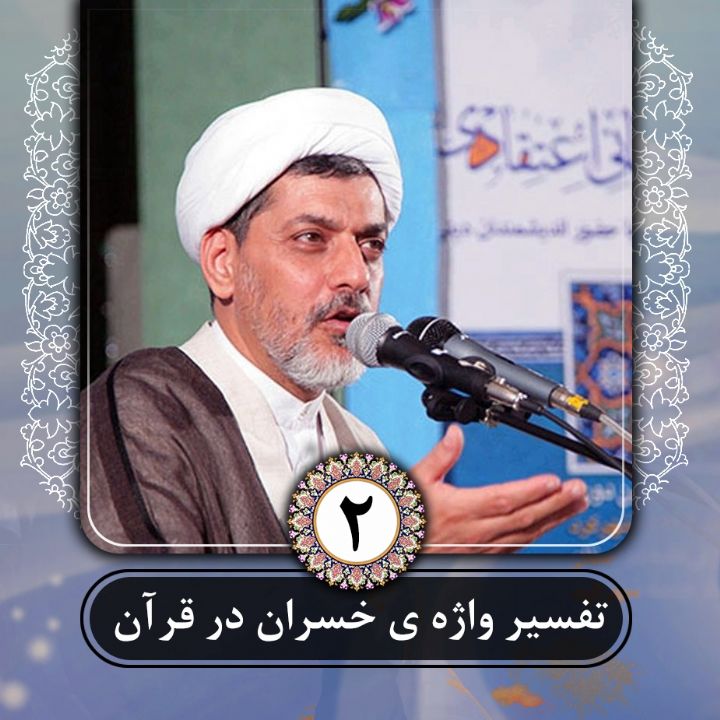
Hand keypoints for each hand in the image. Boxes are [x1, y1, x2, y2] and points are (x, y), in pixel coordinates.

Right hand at [410, 424, 588, 552]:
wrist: (396, 549)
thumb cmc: (406, 516)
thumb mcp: (415, 480)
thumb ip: (439, 457)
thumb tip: (456, 434)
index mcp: (460, 510)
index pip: (504, 500)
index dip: (532, 492)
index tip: (555, 481)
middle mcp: (475, 532)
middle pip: (523, 517)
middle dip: (555, 503)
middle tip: (579, 491)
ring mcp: (482, 547)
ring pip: (526, 534)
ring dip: (554, 518)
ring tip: (577, 504)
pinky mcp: (483, 555)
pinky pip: (517, 545)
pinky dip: (538, 533)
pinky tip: (550, 524)